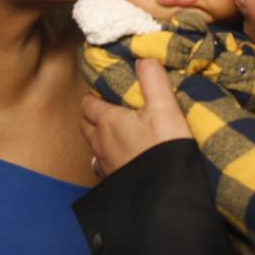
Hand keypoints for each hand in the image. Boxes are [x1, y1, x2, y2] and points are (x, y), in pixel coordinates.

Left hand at [80, 58, 191, 175]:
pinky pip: (103, 166)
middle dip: (94, 114)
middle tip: (112, 108)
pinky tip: (124, 158)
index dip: (96, 94)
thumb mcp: (164, 107)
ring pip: (93, 146)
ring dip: (100, 137)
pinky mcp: (114, 184)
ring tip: (118, 132)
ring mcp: (105, 166)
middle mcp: (99, 144)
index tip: (109, 90)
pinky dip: (108, 158)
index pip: (88, 102)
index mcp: (107, 122)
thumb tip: (143, 58)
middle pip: (86, 124)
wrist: (168, 196)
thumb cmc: (165, 149)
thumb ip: (153, 79)